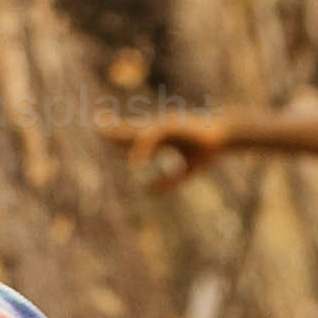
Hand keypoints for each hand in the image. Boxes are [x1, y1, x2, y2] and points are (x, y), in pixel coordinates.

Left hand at [102, 109, 236, 186]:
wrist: (223, 137)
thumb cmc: (206, 151)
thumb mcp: (186, 172)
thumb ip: (169, 182)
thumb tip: (150, 192)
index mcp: (162, 138)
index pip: (135, 137)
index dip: (119, 138)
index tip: (102, 135)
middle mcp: (160, 130)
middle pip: (131, 130)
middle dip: (113, 130)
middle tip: (94, 126)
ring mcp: (165, 127)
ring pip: (137, 131)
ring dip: (120, 133)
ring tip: (102, 132)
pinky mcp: (172, 127)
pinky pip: (153, 137)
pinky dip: (143, 148)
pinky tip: (134, 161)